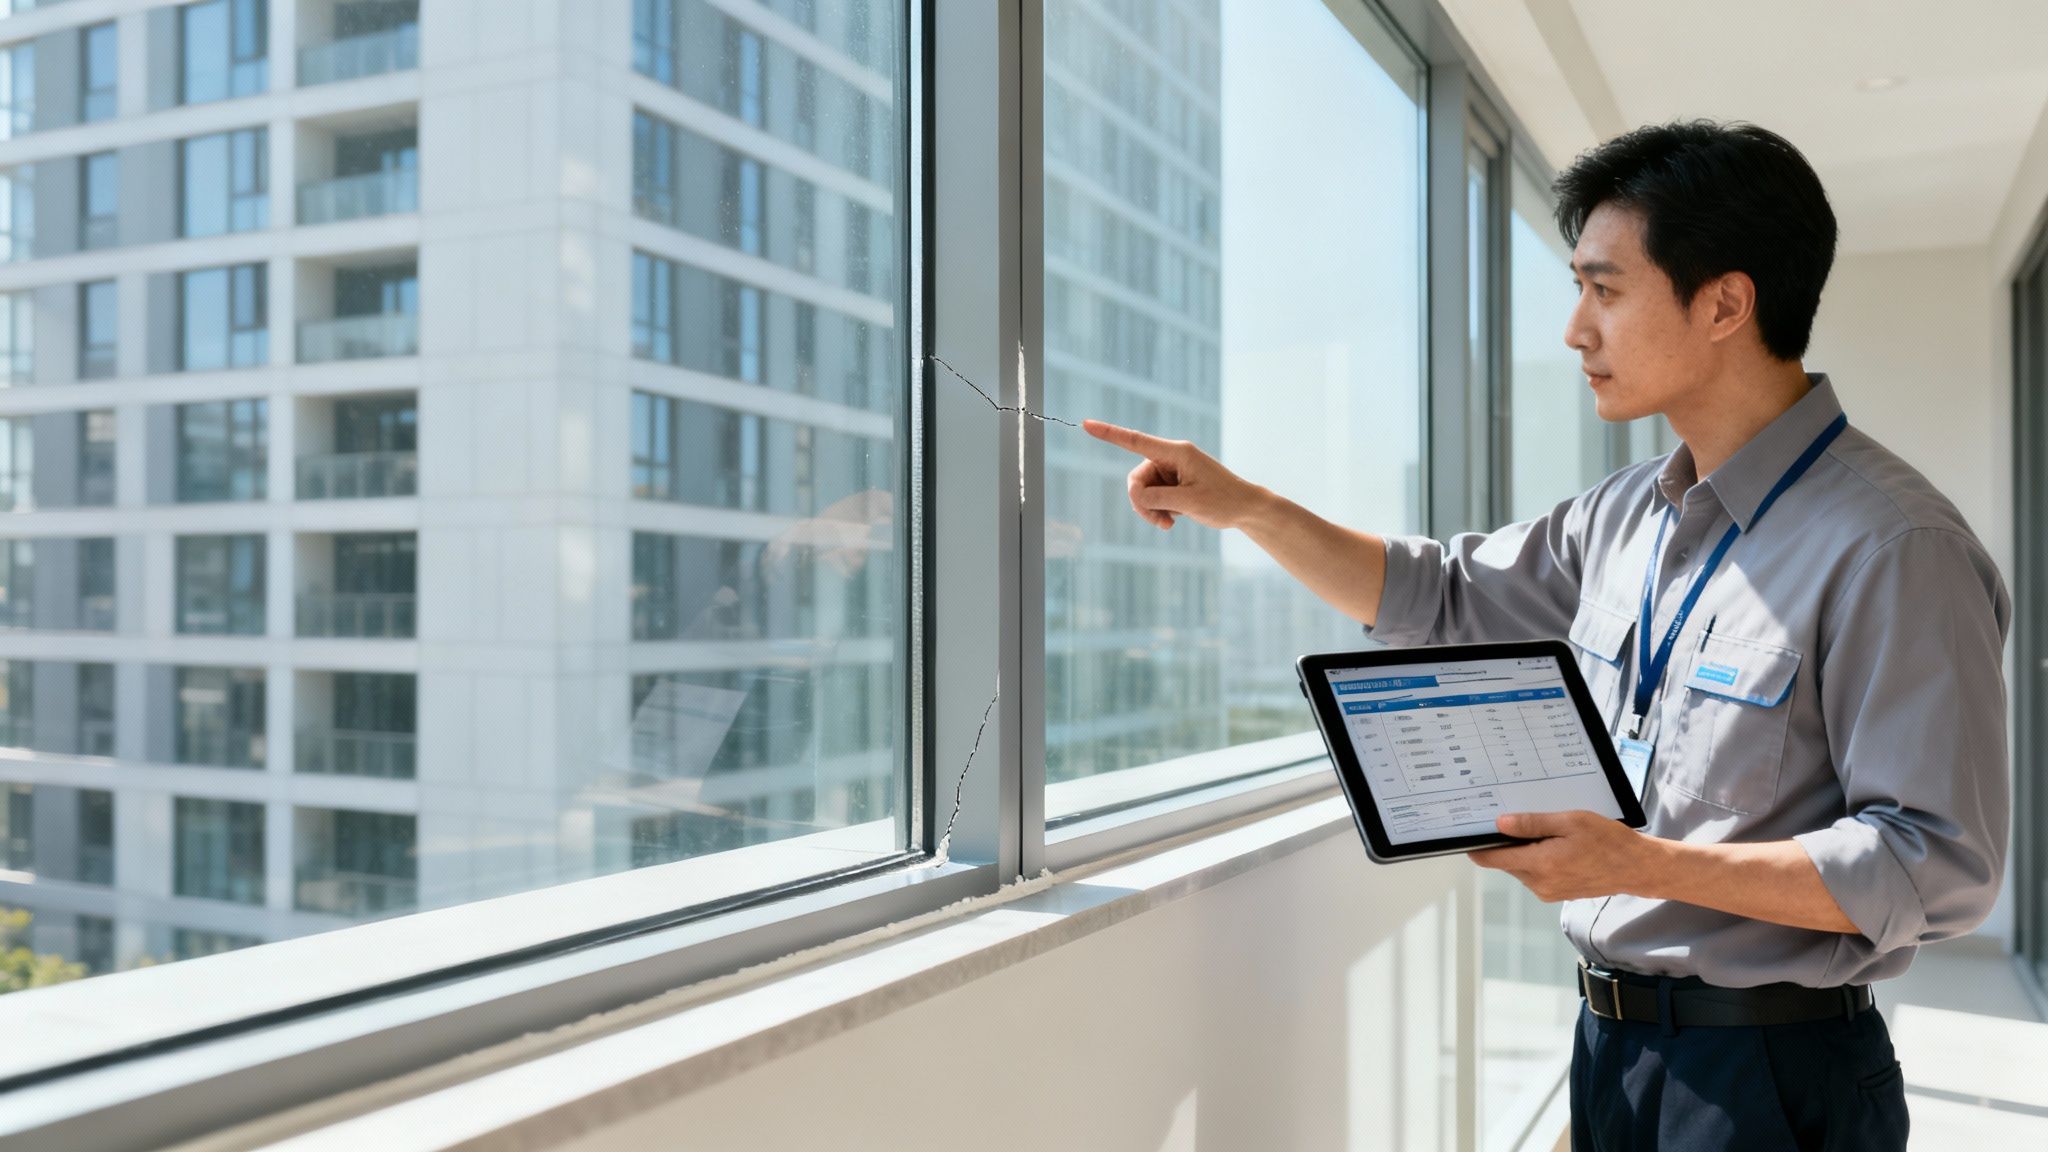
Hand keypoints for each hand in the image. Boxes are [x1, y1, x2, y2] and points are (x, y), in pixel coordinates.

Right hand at [1081, 419, 1264, 530]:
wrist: (1245, 509)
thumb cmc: (1223, 501)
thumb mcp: (1188, 502)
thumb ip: (1157, 498)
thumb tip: (1136, 496)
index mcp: (1176, 452)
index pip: (1136, 441)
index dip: (1109, 434)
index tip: (1086, 424)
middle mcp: (1171, 458)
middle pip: (1136, 477)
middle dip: (1142, 502)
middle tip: (1159, 521)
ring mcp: (1171, 471)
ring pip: (1143, 490)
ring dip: (1150, 510)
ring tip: (1168, 524)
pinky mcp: (1173, 484)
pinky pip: (1152, 496)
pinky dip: (1157, 511)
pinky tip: (1172, 520)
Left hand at [1466, 811, 1653, 902]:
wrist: (1636, 867)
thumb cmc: (1608, 842)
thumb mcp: (1569, 822)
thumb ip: (1532, 824)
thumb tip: (1500, 824)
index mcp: (1541, 865)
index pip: (1492, 859)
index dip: (1478, 845)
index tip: (1471, 831)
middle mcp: (1540, 884)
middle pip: (1505, 861)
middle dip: (1507, 842)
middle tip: (1519, 820)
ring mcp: (1547, 891)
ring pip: (1520, 867)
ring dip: (1525, 850)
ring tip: (1547, 832)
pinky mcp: (1555, 893)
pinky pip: (1535, 873)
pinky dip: (1538, 859)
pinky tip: (1556, 845)